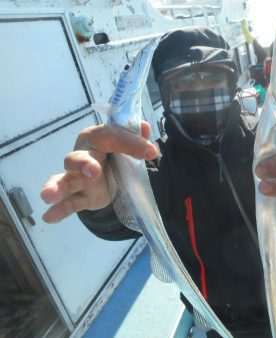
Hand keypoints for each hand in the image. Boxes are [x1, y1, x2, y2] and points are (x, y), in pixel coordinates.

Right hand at [40, 122, 157, 223]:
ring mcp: (78, 178)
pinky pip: (69, 203)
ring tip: (47, 196)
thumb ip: (135, 137)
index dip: (131, 143)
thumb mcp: (129, 144)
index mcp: (96, 138)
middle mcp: (82, 156)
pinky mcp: (81, 196)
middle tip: (93, 171)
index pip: (110, 136)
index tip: (152, 152)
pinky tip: (49, 217)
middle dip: (82, 164)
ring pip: (66, 180)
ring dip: (57, 188)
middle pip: (77, 158)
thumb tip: (144, 127)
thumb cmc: (118, 153)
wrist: (114, 174)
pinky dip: (60, 210)